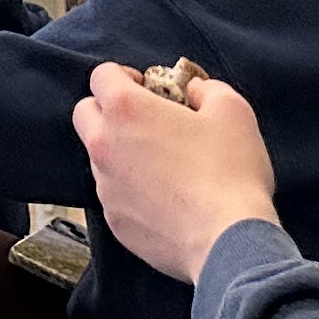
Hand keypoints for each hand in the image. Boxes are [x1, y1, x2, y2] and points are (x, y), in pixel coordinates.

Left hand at [73, 62, 279, 280]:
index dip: (123, 76)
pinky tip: (164, 198)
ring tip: (161, 164)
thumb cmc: (231, 173)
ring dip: (120, 153)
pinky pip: (114, 195)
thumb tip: (194, 89)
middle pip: (86, 113)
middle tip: (145, 120)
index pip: (101, 75)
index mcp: (126, 109)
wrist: (229, 243)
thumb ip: (206, 88)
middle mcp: (104, 145)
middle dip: (108, 110)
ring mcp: (106, 186)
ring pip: (99, 157)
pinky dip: (130, 191)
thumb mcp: (233, 111)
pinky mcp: (114, 221)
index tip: (146, 87)